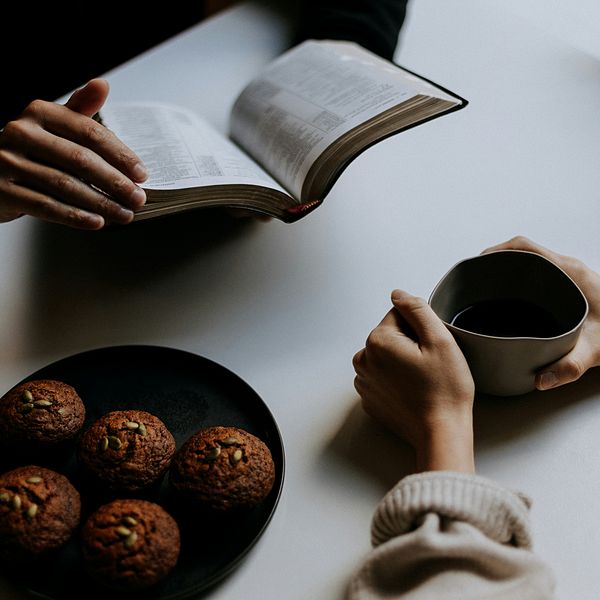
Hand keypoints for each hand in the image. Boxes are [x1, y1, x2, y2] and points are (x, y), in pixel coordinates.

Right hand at [0, 79, 147, 228]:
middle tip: (138, 198)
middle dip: (115, 183)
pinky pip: (47, 206)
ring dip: (101, 203)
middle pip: (80, 160)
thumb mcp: (53, 124)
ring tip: (124, 214)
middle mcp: (21, 133)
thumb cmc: (30, 149)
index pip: (89, 133)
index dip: (120, 155)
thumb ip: (79, 110)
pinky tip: (97, 222)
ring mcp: (8, 162)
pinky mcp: (3, 191)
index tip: (141, 174)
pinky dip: (76, 217)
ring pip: (66, 186)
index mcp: (38, 112)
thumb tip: (102, 85)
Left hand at [353, 289, 474, 472]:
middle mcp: (363, 360)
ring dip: (402, 361)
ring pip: (387, 356)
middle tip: (430, 365)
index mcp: (377, 341)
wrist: (441, 433)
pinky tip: (414, 391)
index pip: (399, 315)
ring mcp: (364, 382)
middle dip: (410, 344)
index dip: (421, 328)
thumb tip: (398, 294)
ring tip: (423, 380)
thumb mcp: (439, 340)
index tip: (431, 348)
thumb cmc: (445, 390)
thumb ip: (416, 309)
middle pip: (391, 335)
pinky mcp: (370, 399)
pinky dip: (397, 380)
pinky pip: (383, 377)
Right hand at [483, 236, 599, 390]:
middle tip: (476, 280)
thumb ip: (568, 367)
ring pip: (531, 261)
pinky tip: (514, 301)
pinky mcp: (573, 285)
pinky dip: (522, 279)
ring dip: (509, 270)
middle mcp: (568, 269)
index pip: (523, 247)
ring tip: (488, 289)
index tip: (477, 263)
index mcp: (568, 272)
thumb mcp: (595, 351)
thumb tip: (538, 380)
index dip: (495, 251)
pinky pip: (540, 273)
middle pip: (522, 252)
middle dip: (496, 262)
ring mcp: (571, 275)